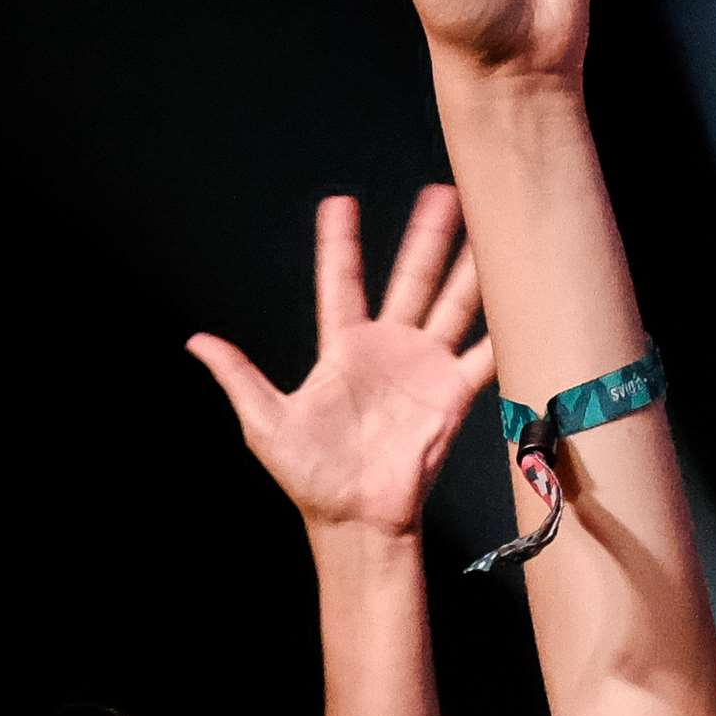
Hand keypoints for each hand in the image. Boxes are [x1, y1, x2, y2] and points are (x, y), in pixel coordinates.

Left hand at [192, 187, 490, 537]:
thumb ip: (238, 376)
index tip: (340, 203)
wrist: (355, 522)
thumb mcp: (264, 422)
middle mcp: (387, 351)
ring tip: (489, 225)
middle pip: (409, 279)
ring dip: (468, 266)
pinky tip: (521, 297)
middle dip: (426, 237)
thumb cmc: (309, 478)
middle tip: (443, 192)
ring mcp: (423, 369)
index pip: (340, 284)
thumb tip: (195, 340)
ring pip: (451, 304)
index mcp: (342, 350)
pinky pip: (480, 356)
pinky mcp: (451, 396)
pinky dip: (502, 330)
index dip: (339, 245)